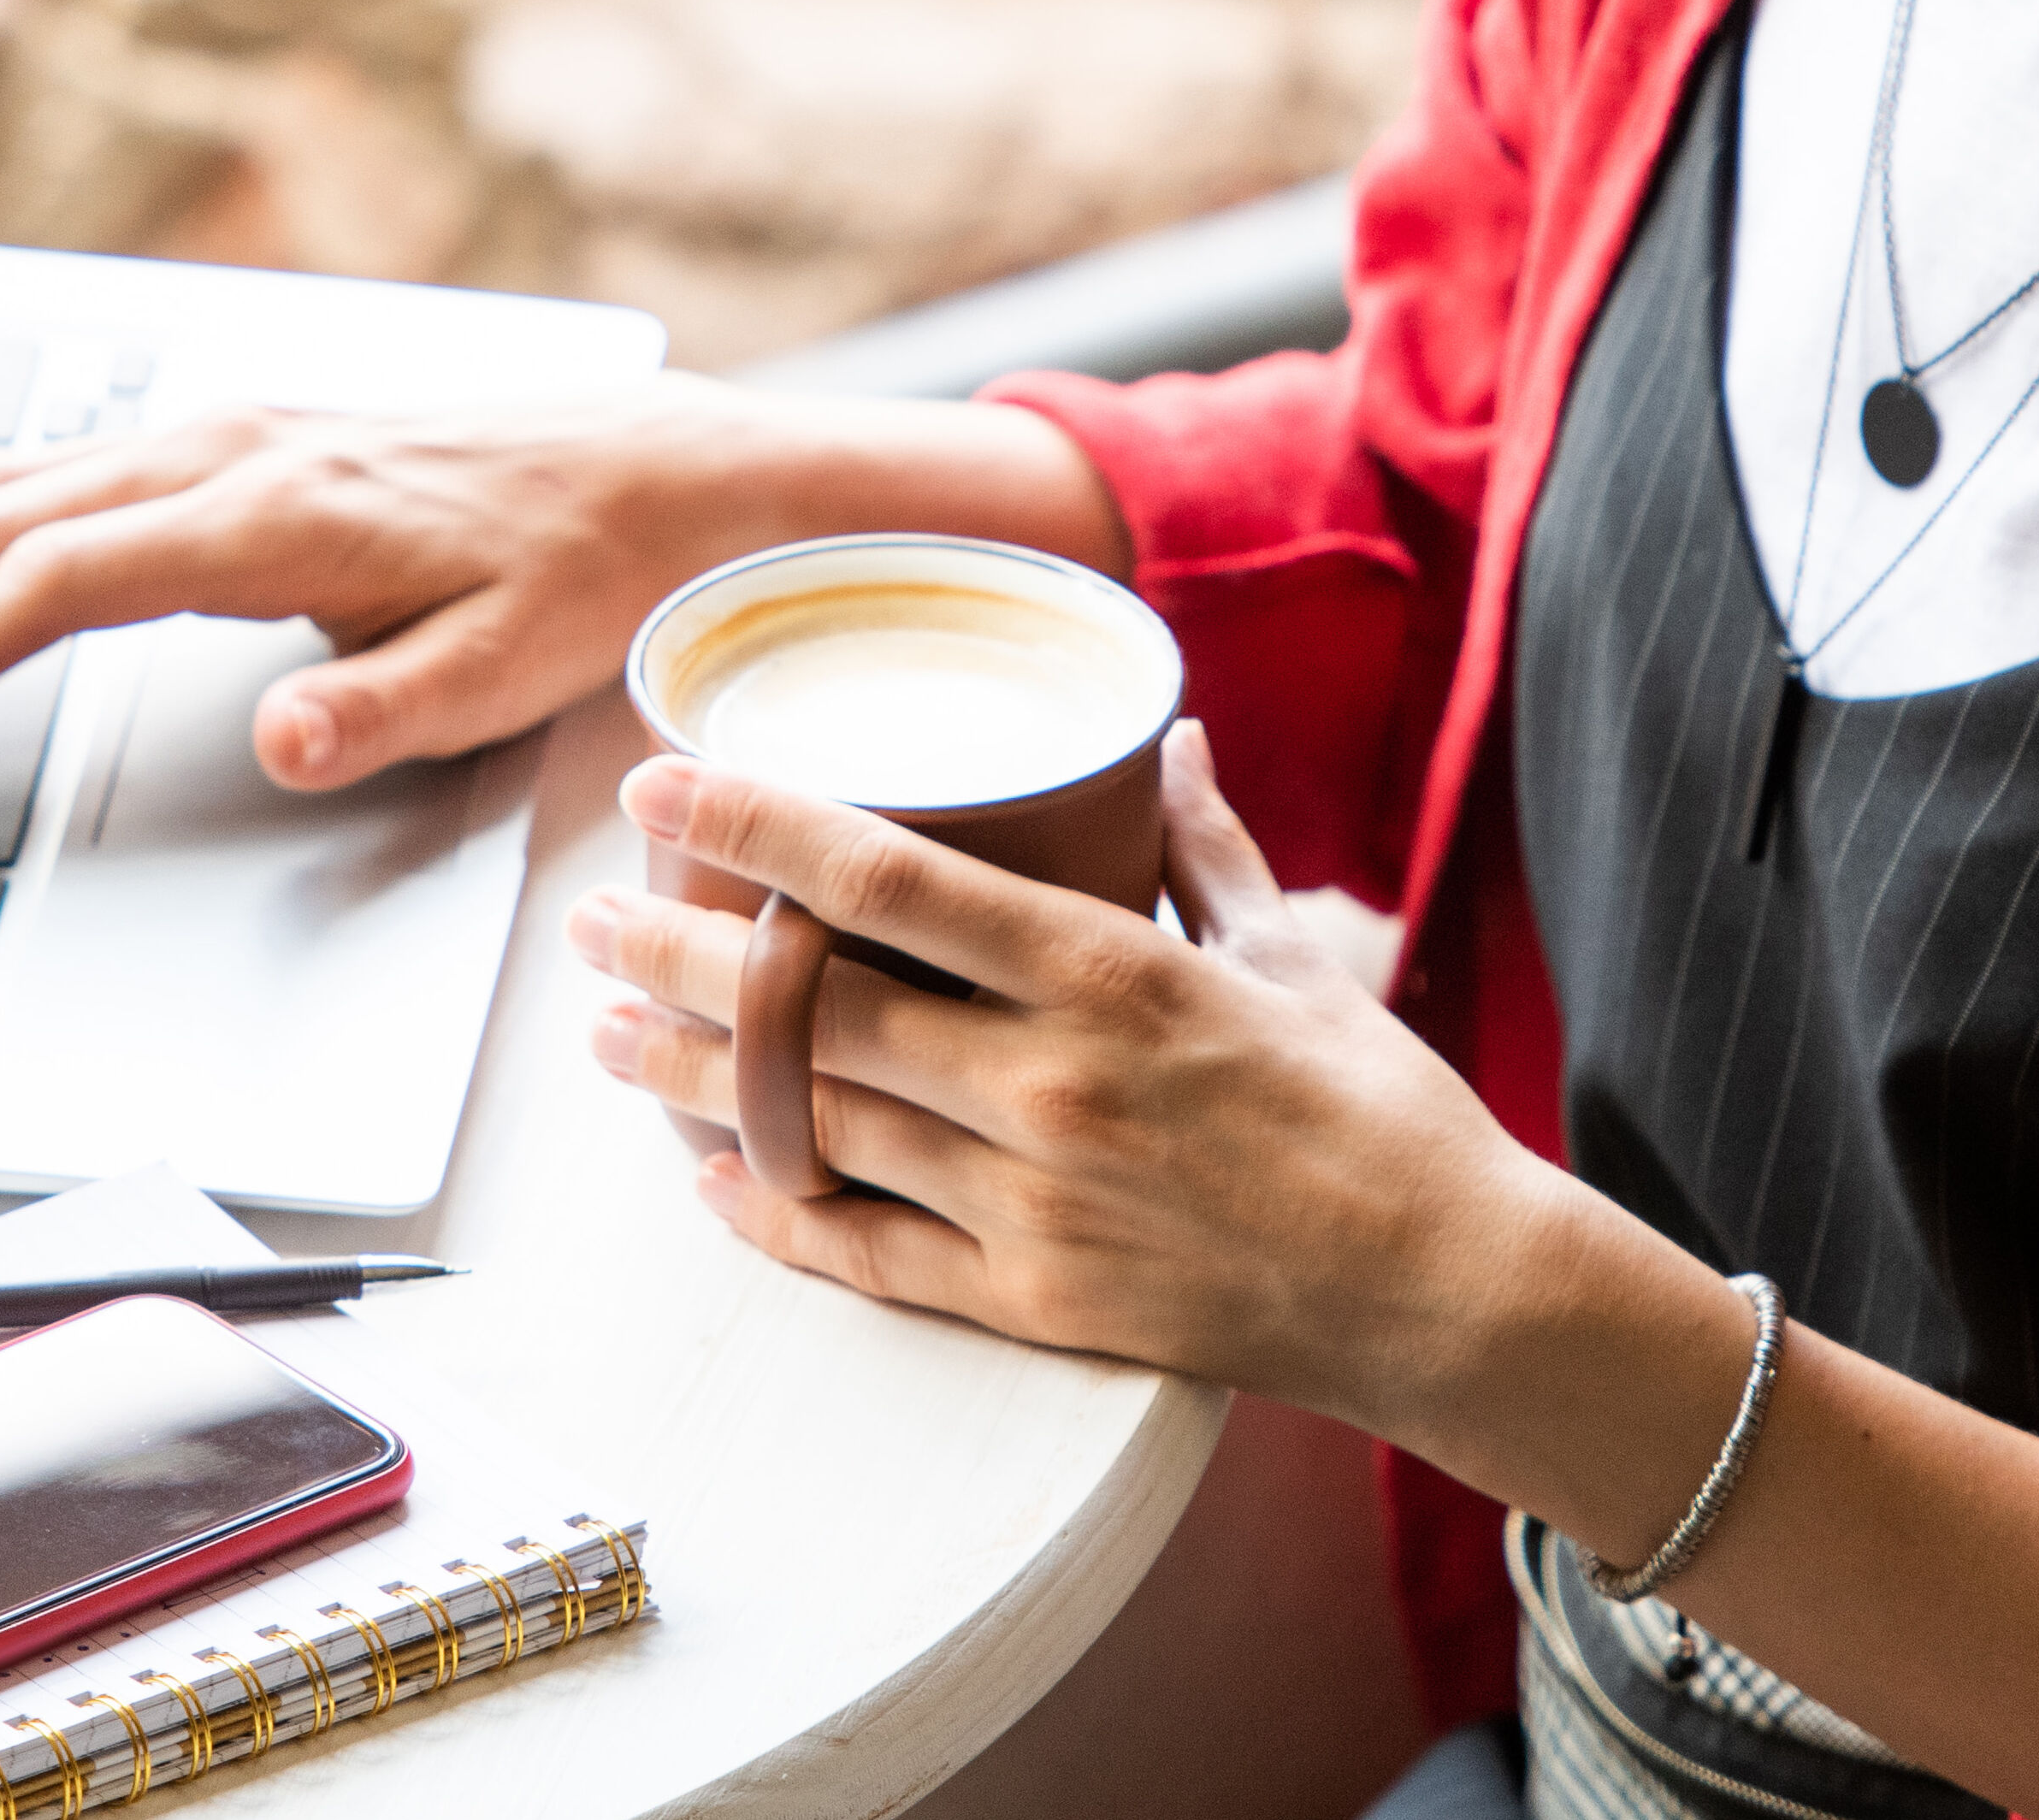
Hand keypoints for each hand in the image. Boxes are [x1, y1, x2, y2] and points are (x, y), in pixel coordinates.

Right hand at [0, 389, 767, 784]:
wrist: (659, 471)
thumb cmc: (589, 573)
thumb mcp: (513, 664)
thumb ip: (387, 709)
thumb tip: (281, 741)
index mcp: (275, 510)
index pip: (57, 580)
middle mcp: (224, 453)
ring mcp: (217, 435)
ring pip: (4, 487)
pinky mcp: (228, 441)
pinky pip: (52, 458)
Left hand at [569, 727, 1633, 1435]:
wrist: (1446, 1288)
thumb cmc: (1376, 1108)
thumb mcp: (1292, 953)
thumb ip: (1206, 845)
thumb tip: (1169, 735)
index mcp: (1111, 977)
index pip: (890, 883)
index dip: (758, 826)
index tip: (662, 787)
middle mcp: (1051, 1088)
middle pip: (812, 1008)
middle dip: (678, 953)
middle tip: (592, 915)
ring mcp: (1033, 1204)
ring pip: (813, 1129)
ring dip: (693, 1077)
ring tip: (606, 1031)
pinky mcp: (1035, 1302)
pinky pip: (866, 1255)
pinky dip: (772, 1215)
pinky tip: (705, 1177)